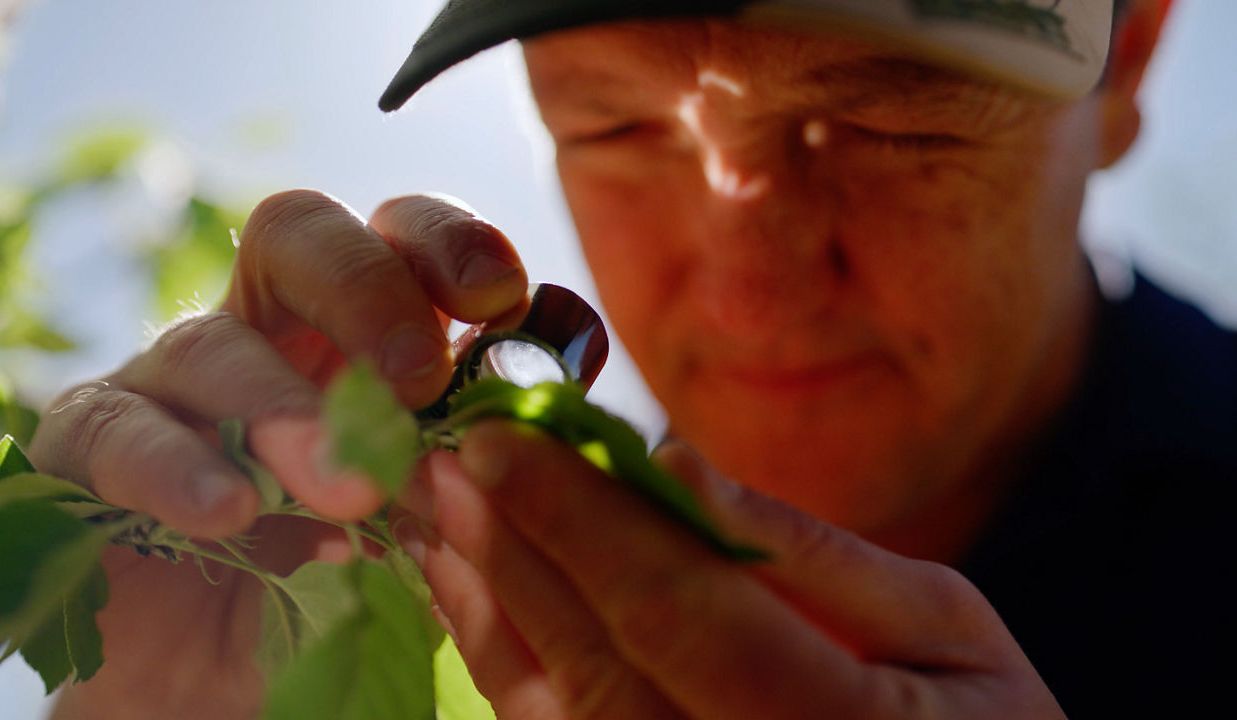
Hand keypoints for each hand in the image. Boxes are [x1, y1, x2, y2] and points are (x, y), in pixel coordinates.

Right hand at [27, 190, 527, 718]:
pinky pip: (116, 435)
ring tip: (352, 488)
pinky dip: (176, 469)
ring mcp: (167, 383)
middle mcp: (259, 331)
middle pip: (296, 235)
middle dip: (365, 288)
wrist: (221, 685)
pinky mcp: (90, 451)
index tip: (503, 298)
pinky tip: (230, 515)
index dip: (447, 244)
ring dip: (287, 410)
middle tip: (420, 376)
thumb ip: (479, 456)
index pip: (396, 238)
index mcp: (350, 334)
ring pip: (211, 345)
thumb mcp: (428, 520)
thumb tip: (559, 398)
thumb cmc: (340, 588)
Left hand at [394, 422, 1067, 719]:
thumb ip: (813, 555)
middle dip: (511, 547)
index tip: (502, 437)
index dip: (580, 519)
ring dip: (482, 603)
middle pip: (595, 654)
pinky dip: (498, 665)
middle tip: (442, 456)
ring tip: (433, 515)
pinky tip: (467, 595)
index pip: (675, 609)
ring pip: (553, 710)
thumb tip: (675, 464)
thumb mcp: (951, 632)